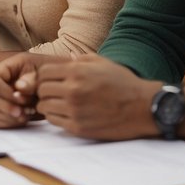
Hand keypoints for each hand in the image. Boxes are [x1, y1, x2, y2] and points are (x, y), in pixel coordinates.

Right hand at [0, 53, 45, 127]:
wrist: (35, 89)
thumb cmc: (35, 79)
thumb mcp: (37, 74)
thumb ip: (31, 80)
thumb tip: (20, 87)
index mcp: (0, 71)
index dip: (6, 93)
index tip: (22, 101)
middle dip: (6, 107)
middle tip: (25, 112)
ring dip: (8, 117)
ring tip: (27, 114)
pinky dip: (6, 124)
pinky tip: (21, 119)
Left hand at [34, 55, 158, 139]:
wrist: (142, 107)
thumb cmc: (123, 83)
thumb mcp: (103, 63)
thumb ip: (81, 59)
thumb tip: (66, 58)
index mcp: (77, 71)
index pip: (43, 73)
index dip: (45, 76)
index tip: (52, 80)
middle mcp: (73, 90)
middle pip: (41, 90)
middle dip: (45, 91)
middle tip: (55, 93)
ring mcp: (74, 110)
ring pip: (43, 106)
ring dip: (49, 105)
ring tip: (60, 104)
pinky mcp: (78, 127)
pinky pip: (53, 121)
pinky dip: (56, 117)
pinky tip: (67, 114)